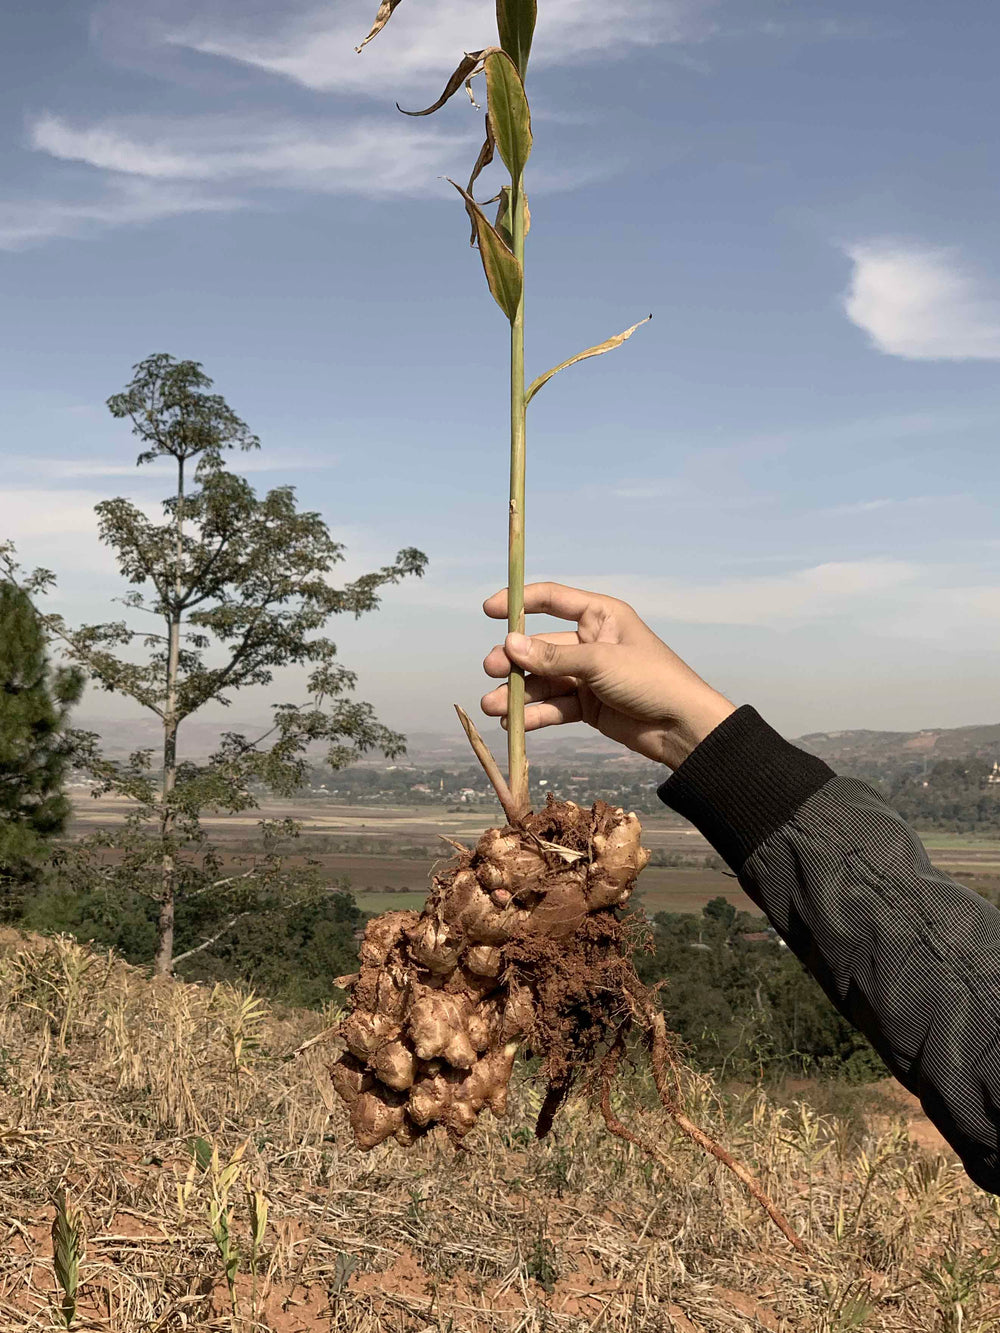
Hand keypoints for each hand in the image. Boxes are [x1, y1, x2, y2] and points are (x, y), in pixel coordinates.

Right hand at [481, 582, 734, 769]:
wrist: (682, 727)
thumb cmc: (651, 680)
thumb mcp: (599, 663)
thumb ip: (553, 656)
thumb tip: (509, 644)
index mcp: (600, 616)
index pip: (552, 600)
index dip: (520, 602)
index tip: (489, 610)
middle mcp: (590, 642)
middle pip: (540, 646)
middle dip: (514, 659)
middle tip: (491, 670)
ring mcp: (588, 675)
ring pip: (543, 680)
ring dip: (518, 693)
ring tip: (493, 707)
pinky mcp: (587, 705)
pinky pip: (554, 706)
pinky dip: (535, 714)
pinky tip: (515, 724)